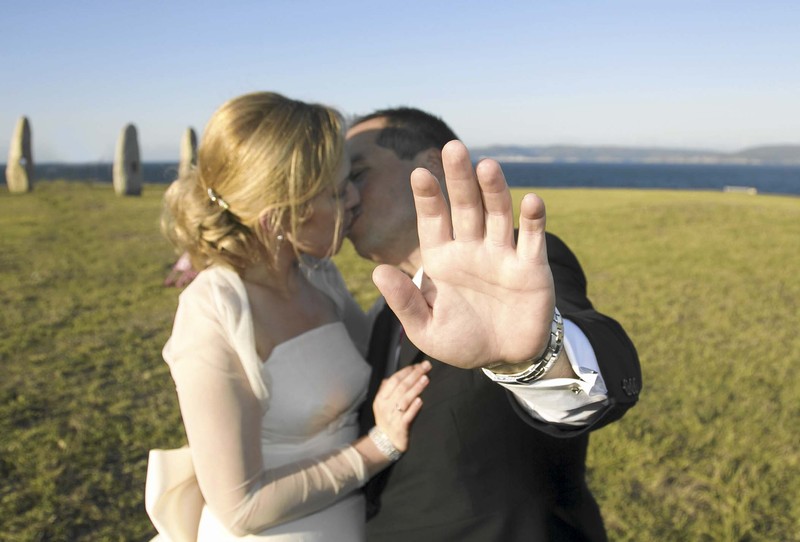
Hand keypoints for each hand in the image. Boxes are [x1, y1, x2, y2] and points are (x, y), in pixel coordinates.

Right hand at [372, 361, 430, 451]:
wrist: (385, 442)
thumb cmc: (388, 419)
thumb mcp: (383, 404)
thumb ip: (388, 389)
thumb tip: (395, 375)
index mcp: (381, 398)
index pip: (394, 380)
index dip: (406, 371)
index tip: (418, 365)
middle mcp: (386, 406)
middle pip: (401, 387)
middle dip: (414, 375)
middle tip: (426, 366)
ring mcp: (393, 417)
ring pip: (405, 400)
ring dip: (416, 388)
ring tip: (426, 379)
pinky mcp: (401, 427)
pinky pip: (407, 416)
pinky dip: (414, 408)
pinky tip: (420, 400)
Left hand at [373, 140, 554, 369]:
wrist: (505, 357)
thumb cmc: (463, 340)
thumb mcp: (426, 330)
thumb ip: (404, 303)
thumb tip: (377, 271)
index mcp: (442, 260)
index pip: (433, 221)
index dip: (427, 198)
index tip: (419, 173)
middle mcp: (472, 248)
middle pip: (466, 206)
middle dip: (459, 178)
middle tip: (453, 147)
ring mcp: (502, 254)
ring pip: (498, 214)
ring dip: (494, 190)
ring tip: (486, 166)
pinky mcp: (531, 267)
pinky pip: (532, 239)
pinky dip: (533, 220)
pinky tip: (531, 201)